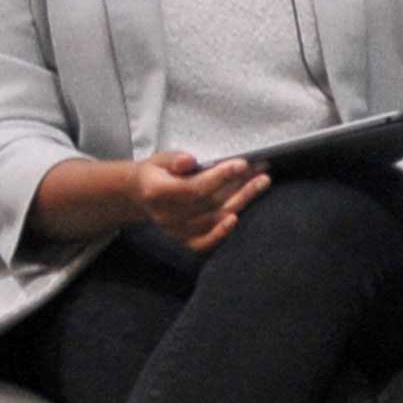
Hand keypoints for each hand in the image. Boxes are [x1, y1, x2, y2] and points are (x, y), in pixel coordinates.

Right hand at [131, 150, 265, 251]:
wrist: (140, 194)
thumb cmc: (156, 172)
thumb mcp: (159, 159)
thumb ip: (174, 159)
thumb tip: (189, 161)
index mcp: (157, 192)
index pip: (194, 188)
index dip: (219, 177)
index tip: (242, 163)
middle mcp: (166, 215)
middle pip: (209, 203)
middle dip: (239, 186)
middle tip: (262, 171)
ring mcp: (175, 230)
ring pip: (213, 218)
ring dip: (241, 200)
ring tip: (261, 182)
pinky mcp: (183, 239)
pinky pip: (203, 242)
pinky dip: (221, 232)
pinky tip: (237, 217)